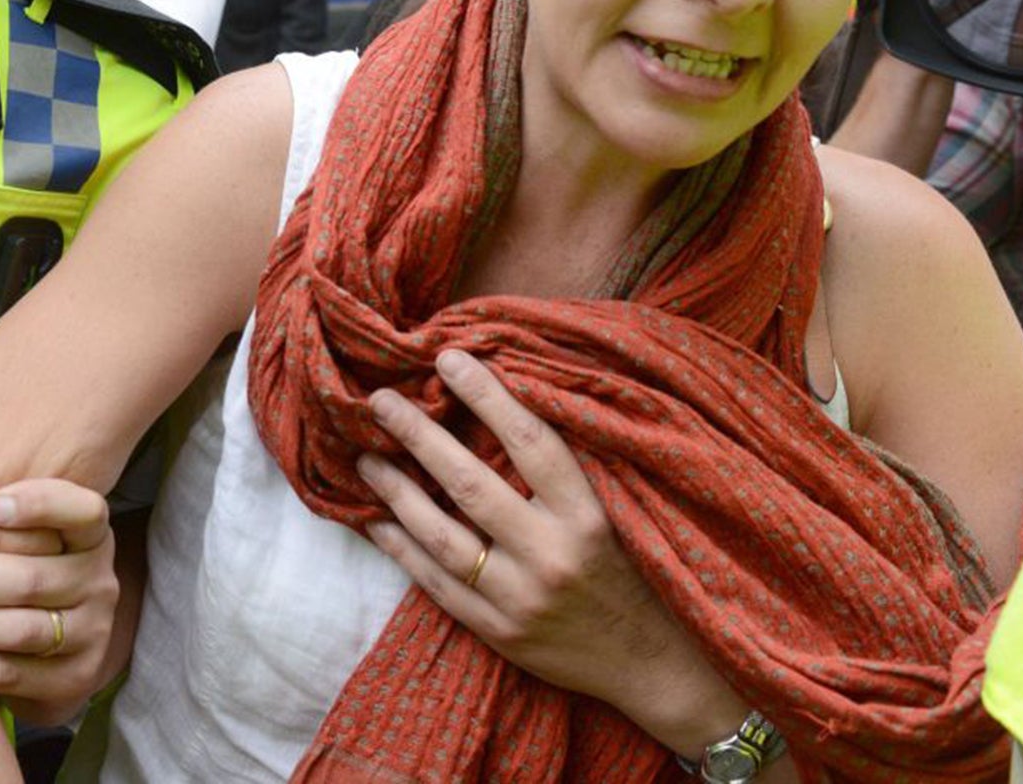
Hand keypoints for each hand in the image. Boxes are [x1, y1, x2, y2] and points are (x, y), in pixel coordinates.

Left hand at [0, 478, 115, 725]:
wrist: (42, 647)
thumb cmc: (6, 568)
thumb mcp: (15, 535)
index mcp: (90, 535)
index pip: (82, 511)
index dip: (41, 505)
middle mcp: (99, 582)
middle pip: (33, 579)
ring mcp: (92, 634)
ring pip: (20, 631)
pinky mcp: (74, 680)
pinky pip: (12, 674)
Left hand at [358, 349, 727, 746]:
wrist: (656, 665)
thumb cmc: (638, 573)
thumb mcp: (619, 512)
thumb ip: (570, 467)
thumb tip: (509, 399)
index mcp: (587, 516)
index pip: (530, 441)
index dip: (486, 394)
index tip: (448, 358)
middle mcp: (552, 556)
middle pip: (471, 484)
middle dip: (420, 436)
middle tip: (381, 401)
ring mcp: (521, 599)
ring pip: (442, 538)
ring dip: (397, 493)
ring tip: (366, 458)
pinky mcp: (500, 633)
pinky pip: (437, 586)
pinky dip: (402, 550)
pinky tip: (377, 522)